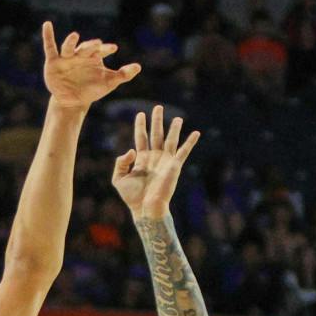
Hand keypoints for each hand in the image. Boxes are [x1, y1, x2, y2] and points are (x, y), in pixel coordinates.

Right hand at [40, 21, 138, 106]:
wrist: (73, 100)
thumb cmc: (92, 89)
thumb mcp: (109, 83)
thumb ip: (123, 74)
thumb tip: (139, 67)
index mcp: (94, 57)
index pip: (101, 51)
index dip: (106, 49)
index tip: (113, 48)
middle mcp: (80, 55)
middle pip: (85, 48)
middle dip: (91, 46)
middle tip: (97, 44)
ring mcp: (67, 57)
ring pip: (68, 47)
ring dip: (71, 42)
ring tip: (75, 35)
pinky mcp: (53, 62)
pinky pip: (50, 47)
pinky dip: (48, 36)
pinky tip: (47, 24)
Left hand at [112, 104, 201, 219]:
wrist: (146, 208)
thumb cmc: (132, 197)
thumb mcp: (118, 178)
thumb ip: (121, 162)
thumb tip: (132, 150)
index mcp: (142, 160)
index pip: (141, 138)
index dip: (140, 126)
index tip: (140, 114)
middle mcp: (154, 158)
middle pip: (156, 134)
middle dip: (157, 121)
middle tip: (158, 107)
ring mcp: (165, 161)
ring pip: (170, 140)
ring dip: (174, 128)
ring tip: (178, 118)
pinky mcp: (174, 166)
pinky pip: (183, 152)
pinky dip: (190, 142)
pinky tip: (196, 133)